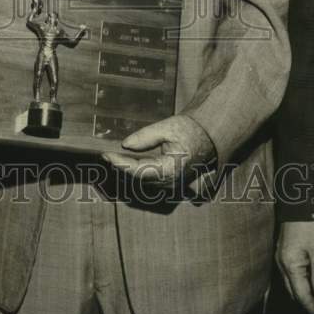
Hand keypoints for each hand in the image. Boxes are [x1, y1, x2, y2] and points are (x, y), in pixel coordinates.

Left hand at [101, 114, 215, 184]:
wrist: (208, 137)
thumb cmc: (190, 130)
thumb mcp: (168, 127)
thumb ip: (146, 136)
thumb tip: (125, 145)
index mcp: (171, 169)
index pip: (138, 170)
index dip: (120, 163)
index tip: (105, 155)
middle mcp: (171, 183)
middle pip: (138, 178)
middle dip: (122, 166)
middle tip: (107, 154)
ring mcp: (172, 187)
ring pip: (143, 181)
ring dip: (129, 170)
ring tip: (115, 157)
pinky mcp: (172, 184)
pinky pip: (150, 180)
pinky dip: (138, 172)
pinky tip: (128, 162)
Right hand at [276, 220, 313, 313]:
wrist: (299, 201)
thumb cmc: (310, 224)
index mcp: (289, 264)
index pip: (301, 294)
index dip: (313, 308)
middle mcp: (282, 262)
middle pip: (294, 290)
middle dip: (308, 302)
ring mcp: (282, 255)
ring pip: (293, 281)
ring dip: (305, 291)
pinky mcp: (285, 249)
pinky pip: (292, 270)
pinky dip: (302, 279)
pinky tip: (312, 279)